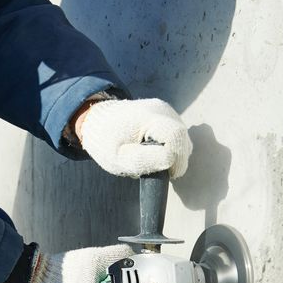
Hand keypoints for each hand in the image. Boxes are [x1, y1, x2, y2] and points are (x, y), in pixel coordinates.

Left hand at [76, 98, 191, 178]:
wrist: (99, 122)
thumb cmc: (107, 143)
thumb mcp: (119, 158)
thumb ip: (143, 160)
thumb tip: (171, 160)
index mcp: (148, 117)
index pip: (175, 137)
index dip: (177, 159)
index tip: (167, 173)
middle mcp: (162, 109)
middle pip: (183, 138)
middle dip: (176, 158)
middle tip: (156, 167)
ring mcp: (166, 109)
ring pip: (183, 137)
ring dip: (174, 153)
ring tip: (152, 157)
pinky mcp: (168, 113)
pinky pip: (178, 134)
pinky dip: (171, 146)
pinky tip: (154, 149)